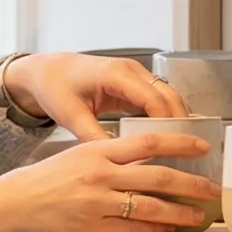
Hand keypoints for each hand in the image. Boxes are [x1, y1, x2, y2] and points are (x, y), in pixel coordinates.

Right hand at [0, 132, 220, 231]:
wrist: (3, 209)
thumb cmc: (33, 184)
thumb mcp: (68, 159)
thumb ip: (101, 159)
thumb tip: (137, 163)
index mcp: (94, 151)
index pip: (148, 141)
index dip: (180, 142)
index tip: (203, 145)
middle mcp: (98, 174)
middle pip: (158, 174)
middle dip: (192, 182)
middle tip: (214, 188)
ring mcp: (95, 202)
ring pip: (151, 205)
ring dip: (181, 211)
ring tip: (200, 215)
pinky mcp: (89, 227)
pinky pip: (132, 229)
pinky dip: (156, 230)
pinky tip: (170, 230)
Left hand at [4, 52, 186, 141]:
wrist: (46, 71)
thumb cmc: (54, 87)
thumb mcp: (71, 115)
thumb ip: (93, 136)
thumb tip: (117, 161)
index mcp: (115, 74)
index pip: (153, 99)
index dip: (167, 124)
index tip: (173, 147)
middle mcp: (130, 70)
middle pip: (169, 95)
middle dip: (179, 122)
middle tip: (185, 152)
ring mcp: (135, 74)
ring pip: (168, 95)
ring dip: (176, 119)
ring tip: (180, 148)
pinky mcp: (134, 82)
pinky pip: (158, 98)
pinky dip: (165, 115)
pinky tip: (166, 137)